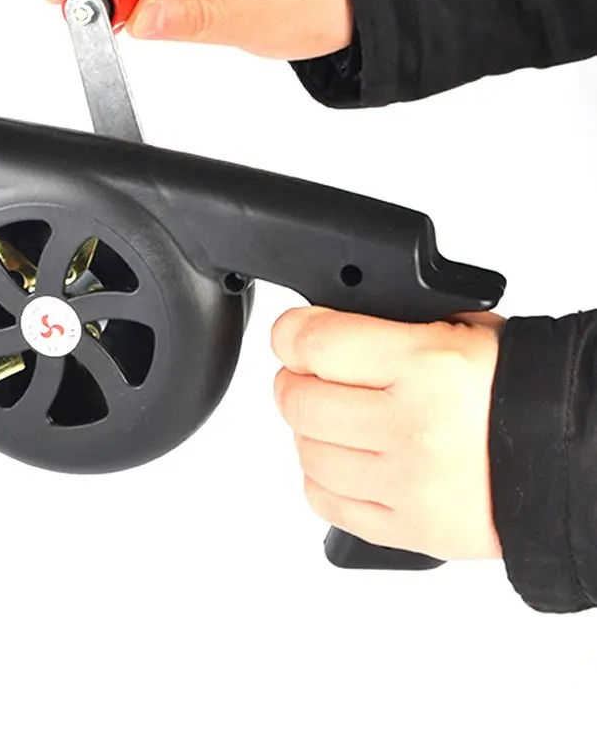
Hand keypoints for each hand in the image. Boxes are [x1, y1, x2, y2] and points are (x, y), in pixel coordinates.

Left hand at [270, 306, 505, 559]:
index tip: (292, 335)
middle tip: (309, 376)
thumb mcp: (461, 331)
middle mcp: (413, 426)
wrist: (578, 456)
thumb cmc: (521, 390)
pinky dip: (322, 478)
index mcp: (427, 365)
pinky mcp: (410, 530)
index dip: (291, 334)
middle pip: (300, 401)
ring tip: (336, 420)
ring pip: (307, 453)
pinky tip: (347, 461)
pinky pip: (326, 502)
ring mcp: (409, 484)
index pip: (316, 344)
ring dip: (309, 431)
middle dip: (294, 382)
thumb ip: (389, 331)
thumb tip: (326, 330)